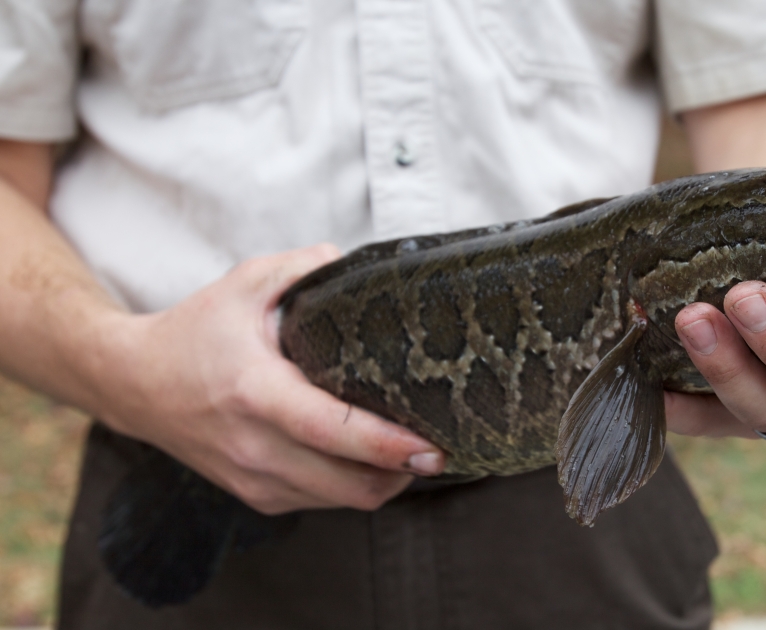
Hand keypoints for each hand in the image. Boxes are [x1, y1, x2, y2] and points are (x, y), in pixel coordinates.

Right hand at [94, 244, 444, 513]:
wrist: (133, 383)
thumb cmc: (194, 332)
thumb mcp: (244, 283)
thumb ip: (303, 267)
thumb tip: (353, 261)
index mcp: (257, 392)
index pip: (333, 432)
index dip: (388, 445)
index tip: (431, 446)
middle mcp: (255, 446)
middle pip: (351, 485)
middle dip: (403, 474)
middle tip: (437, 449)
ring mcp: (254, 478)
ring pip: (342, 500)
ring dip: (382, 483)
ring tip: (408, 453)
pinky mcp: (256, 496)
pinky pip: (322, 502)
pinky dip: (351, 487)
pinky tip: (366, 459)